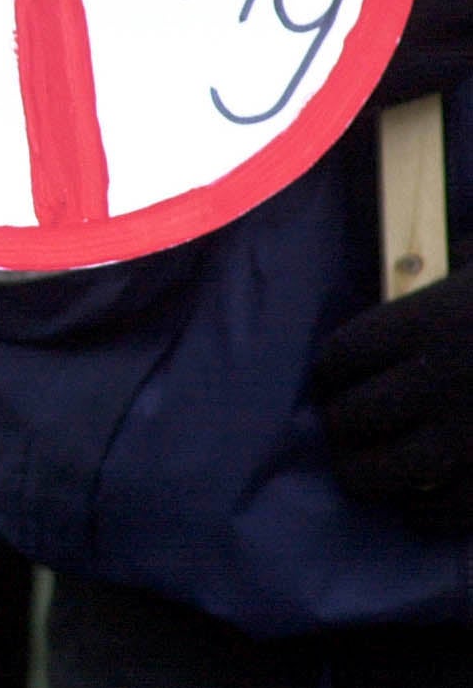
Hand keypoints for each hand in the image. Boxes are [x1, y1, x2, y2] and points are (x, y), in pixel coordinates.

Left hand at [311, 253, 472, 532]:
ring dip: (366, 476)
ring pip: (385, 472)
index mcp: (432, 322)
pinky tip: (418, 506)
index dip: (333, 373)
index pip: (343, 355)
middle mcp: (442, 380)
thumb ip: (457, 276)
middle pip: (352, 417)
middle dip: (342, 427)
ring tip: (366, 475)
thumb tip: (427, 276)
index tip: (336, 381)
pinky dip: (422, 514)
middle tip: (346, 430)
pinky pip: (443, 512)